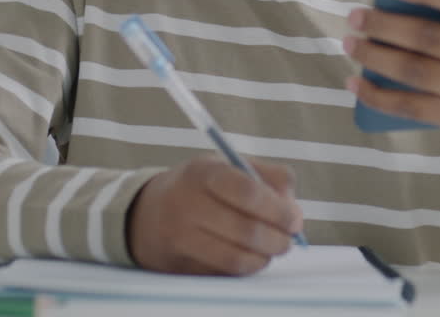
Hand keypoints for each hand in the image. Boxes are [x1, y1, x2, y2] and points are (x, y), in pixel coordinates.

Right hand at [127, 155, 303, 274]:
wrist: (145, 213)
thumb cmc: (200, 187)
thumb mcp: (228, 167)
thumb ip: (268, 178)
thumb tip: (294, 212)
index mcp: (203, 172)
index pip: (248, 191)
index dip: (278, 209)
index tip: (295, 220)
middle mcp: (187, 203)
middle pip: (246, 230)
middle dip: (278, 239)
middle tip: (289, 241)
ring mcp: (180, 237)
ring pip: (236, 257)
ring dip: (264, 258)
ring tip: (272, 250)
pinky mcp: (178, 264)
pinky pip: (223, 272)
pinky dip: (244, 267)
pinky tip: (249, 257)